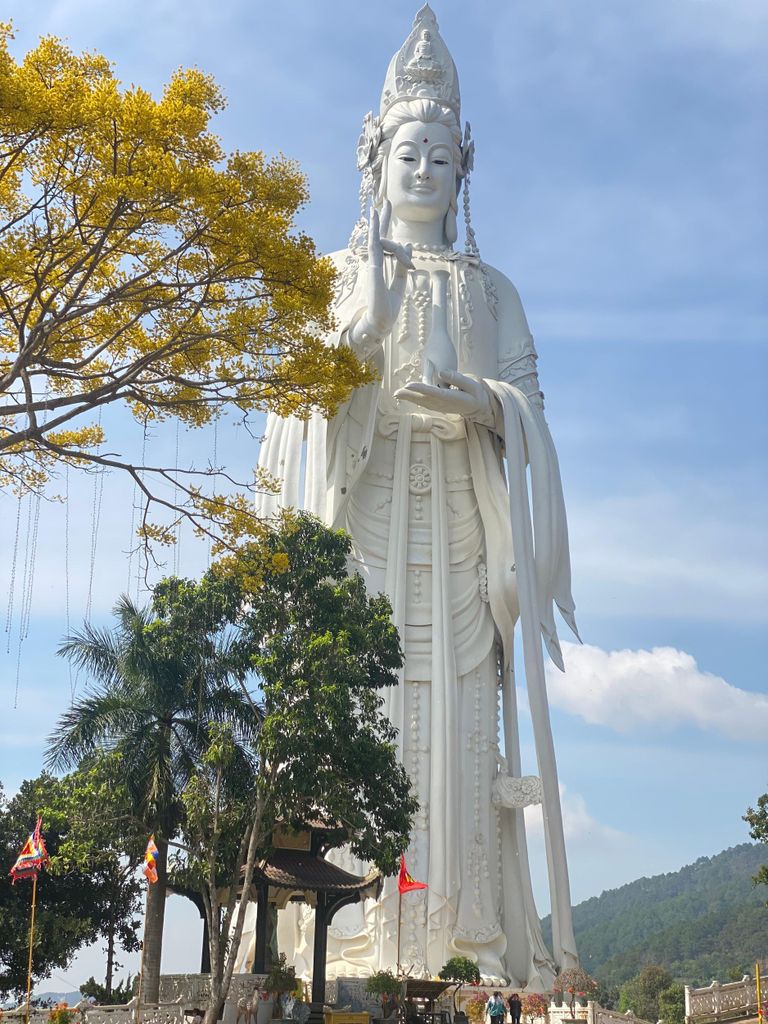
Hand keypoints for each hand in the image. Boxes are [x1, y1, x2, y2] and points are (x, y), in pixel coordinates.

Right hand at [349, 201, 413, 346]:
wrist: (380, 322)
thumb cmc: (386, 309)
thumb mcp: (399, 285)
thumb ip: (402, 268)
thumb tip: (408, 247)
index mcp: (381, 269)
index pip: (387, 249)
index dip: (397, 243)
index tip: (411, 257)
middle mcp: (375, 265)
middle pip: (379, 238)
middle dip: (383, 220)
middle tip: (385, 202)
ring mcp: (372, 265)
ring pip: (378, 240)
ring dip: (379, 222)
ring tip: (383, 205)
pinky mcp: (373, 268)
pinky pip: (374, 246)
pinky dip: (374, 231)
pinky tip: (374, 218)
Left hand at [394, 370, 495, 425]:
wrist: (478, 407)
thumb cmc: (475, 393)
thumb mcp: (471, 384)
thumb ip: (457, 378)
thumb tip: (441, 372)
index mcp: (451, 397)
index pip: (433, 392)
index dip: (420, 388)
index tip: (409, 385)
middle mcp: (443, 404)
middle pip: (423, 399)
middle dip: (409, 395)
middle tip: (396, 393)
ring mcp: (440, 407)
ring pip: (422, 402)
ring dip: (409, 398)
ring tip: (396, 394)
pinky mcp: (438, 407)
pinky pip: (424, 403)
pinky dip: (414, 400)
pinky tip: (406, 396)